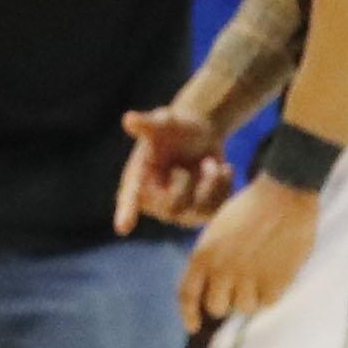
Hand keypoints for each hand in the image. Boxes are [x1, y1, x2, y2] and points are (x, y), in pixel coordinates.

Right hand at [116, 105, 236, 232]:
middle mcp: (154, 198)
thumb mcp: (164, 121)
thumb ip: (148, 124)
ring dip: (211, 183)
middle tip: (197, 163)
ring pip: (198, 211)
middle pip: (172, 207)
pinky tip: (223, 169)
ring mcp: (178, 210)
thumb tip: (129, 119)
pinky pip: (216, 210)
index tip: (122, 228)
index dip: (126, 212)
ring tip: (212, 163)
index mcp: (138, 176)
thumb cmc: (176, 126)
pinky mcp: (201, 213)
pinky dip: (224, 187)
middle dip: (189, 185)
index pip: (130, 196)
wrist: (202, 134)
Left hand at [181, 175, 319, 329]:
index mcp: (203, 254)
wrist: (282, 198)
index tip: (192, 327)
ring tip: (258, 275)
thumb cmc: (248, 208)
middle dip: (224, 301)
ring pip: (243, 308)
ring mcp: (248, 277)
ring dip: (249, 297)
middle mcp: (221, 270)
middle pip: (216, 307)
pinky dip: (270, 293)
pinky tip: (274, 273)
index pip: (187, 293)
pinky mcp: (275, 282)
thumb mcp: (216, 230)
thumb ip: (211, 258)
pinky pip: (267, 302)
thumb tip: (211, 285)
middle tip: (235, 288)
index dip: (187, 314)